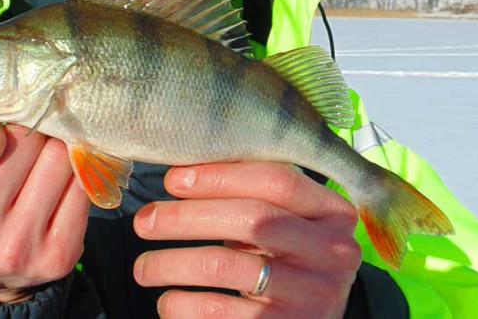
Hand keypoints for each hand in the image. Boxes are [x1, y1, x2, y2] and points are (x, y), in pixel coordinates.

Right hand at [0, 115, 89, 302]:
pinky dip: (70, 170)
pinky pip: (82, 183)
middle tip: (9, 141)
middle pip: (23, 141)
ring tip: (29, 158)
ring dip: (47, 145)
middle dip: (18, 129)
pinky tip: (48, 178)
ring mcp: (18, 251)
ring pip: (58, 156)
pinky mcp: (59, 256)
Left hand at [132, 162, 360, 317]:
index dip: (220, 176)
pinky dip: (183, 304)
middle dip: (188, 216)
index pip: (278, 180)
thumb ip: (252, 194)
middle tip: (144, 221)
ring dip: (172, 263)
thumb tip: (181, 173)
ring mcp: (312, 295)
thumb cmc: (287, 258)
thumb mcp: (287, 223)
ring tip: (143, 267)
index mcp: (333, 213)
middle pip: (252, 219)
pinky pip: (221, 312)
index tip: (173, 179)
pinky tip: (166, 300)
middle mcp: (333, 253)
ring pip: (227, 266)